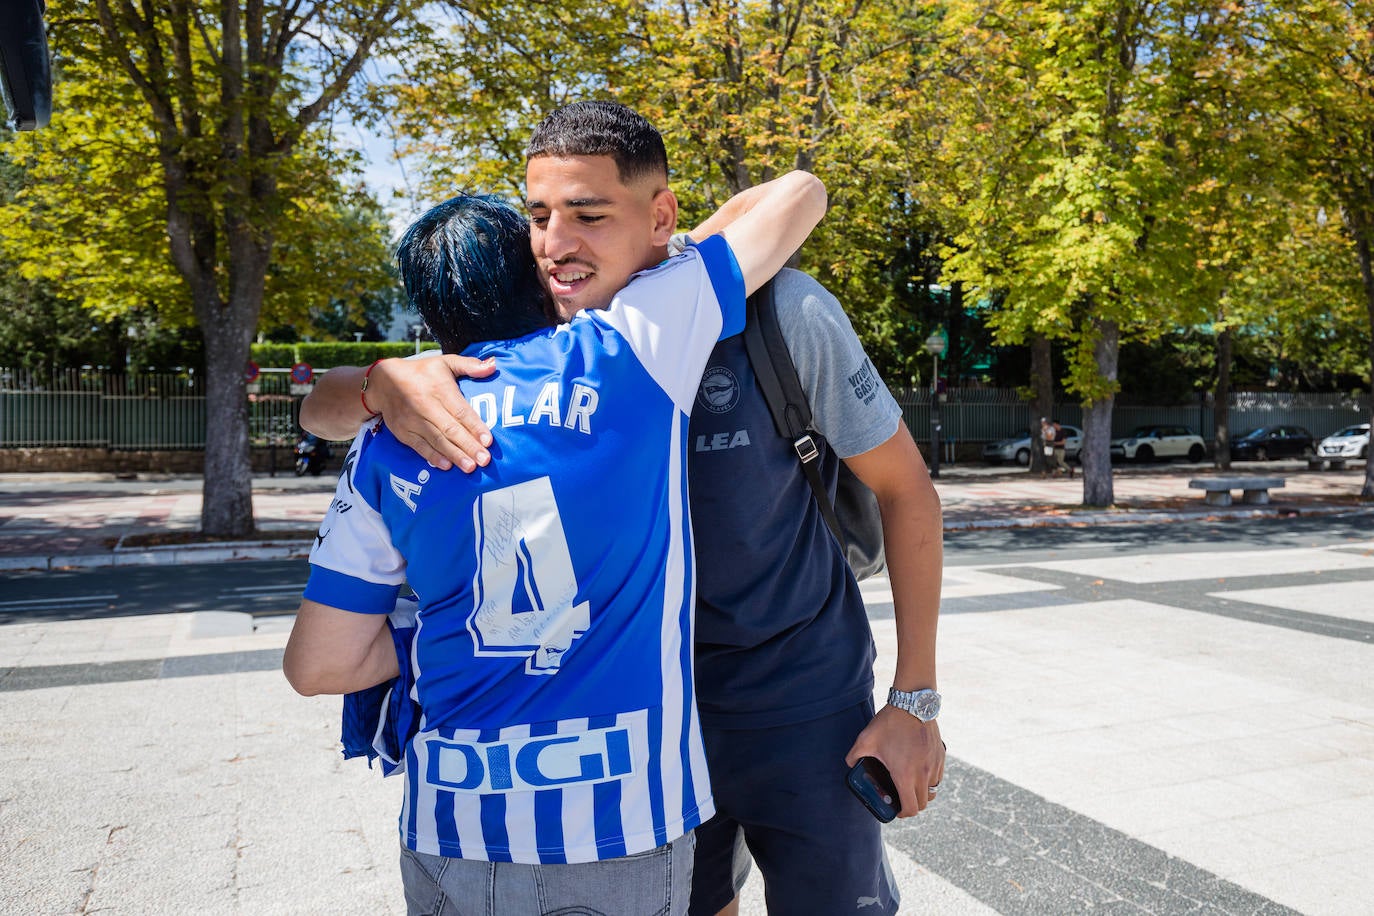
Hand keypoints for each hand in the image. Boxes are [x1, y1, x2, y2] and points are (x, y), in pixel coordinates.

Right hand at [369, 355, 496, 471]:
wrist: (382, 382)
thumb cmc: (421, 372)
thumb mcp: (444, 362)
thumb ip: (469, 364)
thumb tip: (493, 365)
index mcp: (439, 388)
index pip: (460, 410)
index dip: (475, 426)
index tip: (488, 440)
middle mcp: (426, 405)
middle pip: (450, 429)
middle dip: (468, 446)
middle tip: (484, 460)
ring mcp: (413, 420)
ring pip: (437, 441)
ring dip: (454, 455)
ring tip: (470, 467)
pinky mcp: (403, 432)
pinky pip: (420, 447)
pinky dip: (433, 457)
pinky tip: (446, 466)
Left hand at [845, 705, 944, 816]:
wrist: (912, 703)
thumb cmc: (890, 722)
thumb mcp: (866, 739)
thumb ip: (854, 755)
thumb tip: (848, 764)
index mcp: (905, 774)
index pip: (911, 807)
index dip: (903, 814)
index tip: (897, 811)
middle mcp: (923, 773)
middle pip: (923, 803)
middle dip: (912, 805)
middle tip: (902, 799)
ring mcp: (934, 764)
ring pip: (932, 790)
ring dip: (923, 793)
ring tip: (911, 785)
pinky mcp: (941, 755)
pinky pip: (938, 776)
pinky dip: (930, 779)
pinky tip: (920, 770)